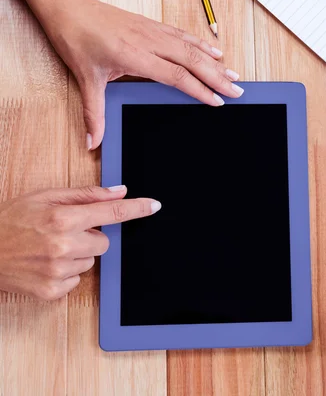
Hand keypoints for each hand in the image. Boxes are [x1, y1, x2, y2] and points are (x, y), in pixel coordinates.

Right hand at [0, 185, 159, 300]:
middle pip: (104, 242)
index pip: (111, 213)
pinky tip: (45, 265)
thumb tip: (119, 192)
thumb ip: (85, 195)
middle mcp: (63, 245)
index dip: (136, 209)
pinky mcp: (52, 291)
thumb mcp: (44, 198)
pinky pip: (77, 280)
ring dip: (78, 255)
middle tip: (64, 233)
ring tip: (49, 249)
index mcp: (62, 218)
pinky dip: (66, 273)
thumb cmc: (10, 221)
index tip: (154, 206)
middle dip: (91, 237)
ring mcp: (58, 271)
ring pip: (91, 262)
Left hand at [24, 0, 243, 149]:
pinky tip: (215, 52)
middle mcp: (149, 42)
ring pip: (192, 47)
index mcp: (135, 57)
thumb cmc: (76, 38)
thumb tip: (93, 141)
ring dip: (215, 62)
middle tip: (237, 91)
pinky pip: (184, 35)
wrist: (67, 7)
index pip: (176, 76)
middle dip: (218, 78)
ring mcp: (153, 32)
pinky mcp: (152, 26)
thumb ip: (93, 113)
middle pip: (192, 61)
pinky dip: (203, 45)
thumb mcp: (84, 79)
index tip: (216, 101)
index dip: (199, 90)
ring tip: (233, 75)